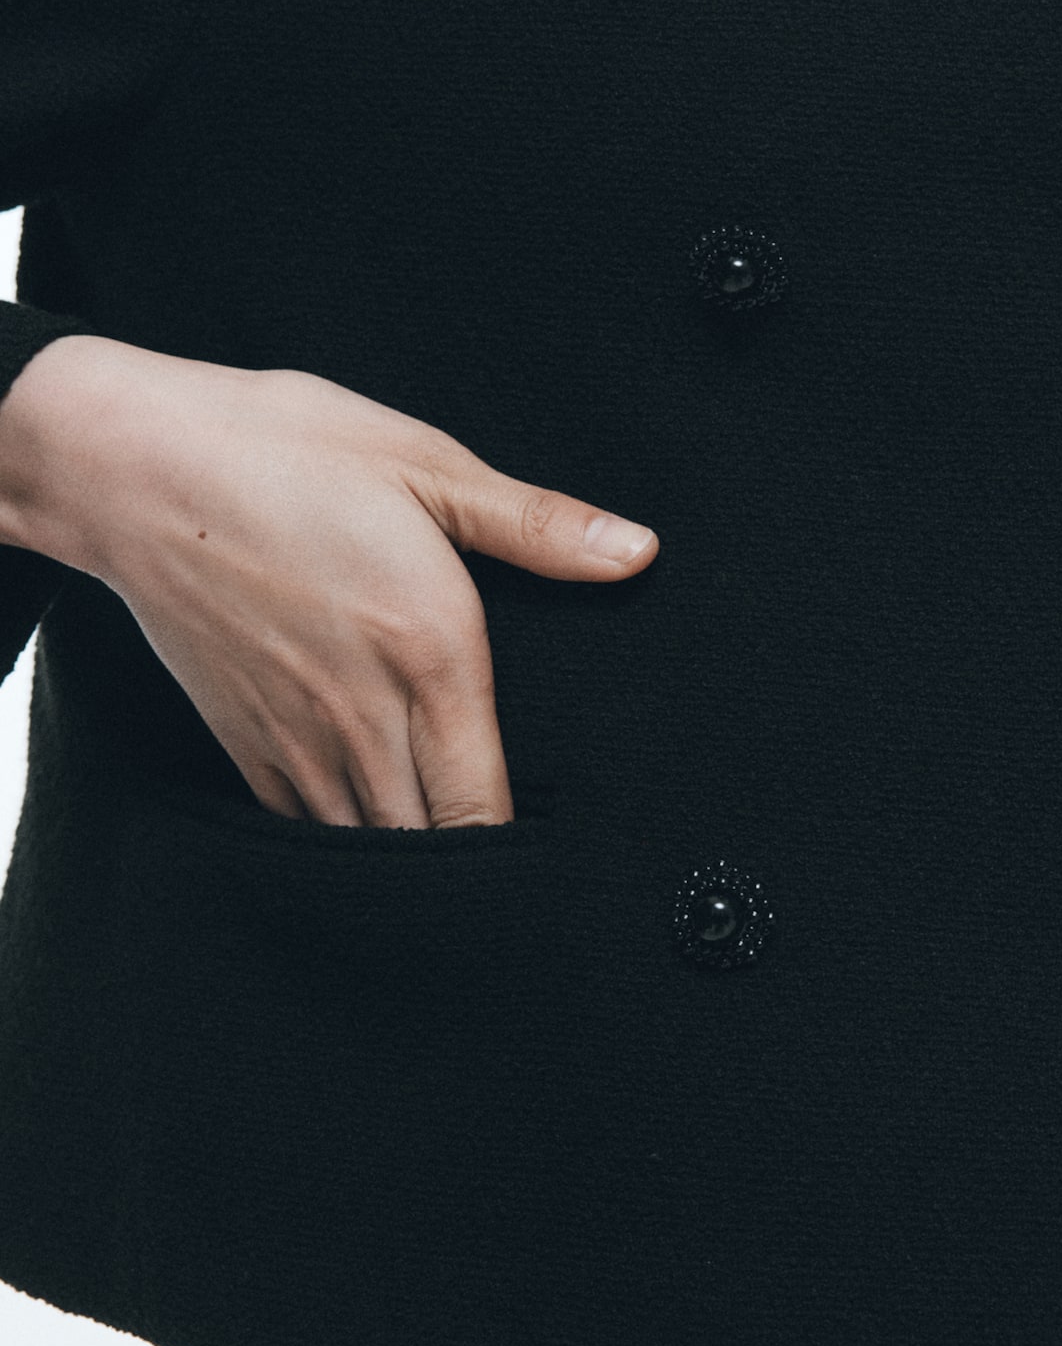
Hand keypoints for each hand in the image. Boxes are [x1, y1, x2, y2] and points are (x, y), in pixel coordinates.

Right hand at [0, 335, 656, 827]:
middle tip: (518, 892)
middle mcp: (362, 716)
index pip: (484, 809)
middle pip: (428, 852)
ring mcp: (294, 739)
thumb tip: (638, 551)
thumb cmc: (287, 452)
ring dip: (408, 870)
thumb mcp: (426, 464)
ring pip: (363, 852)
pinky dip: (341, 845)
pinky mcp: (242, 740)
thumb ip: (536, 524)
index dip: (523, 860)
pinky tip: (374, 834)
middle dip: (473, 885)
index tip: (559, 871)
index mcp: (429, 654)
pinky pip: (301, 828)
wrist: (138, 468)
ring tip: (453, 881)